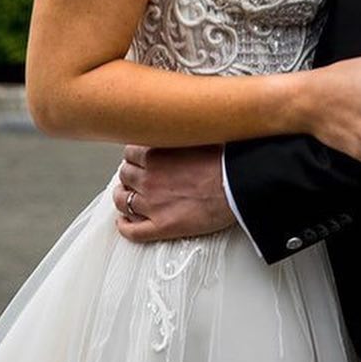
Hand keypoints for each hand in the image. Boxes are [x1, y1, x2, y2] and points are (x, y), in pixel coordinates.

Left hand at [113, 144, 235, 243]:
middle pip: (125, 175)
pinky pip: (132, 231)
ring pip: (122, 201)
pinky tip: (125, 223)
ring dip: (123, 198)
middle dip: (130, 175)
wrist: (238, 187)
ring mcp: (152, 204)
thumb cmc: (225, 162)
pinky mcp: (161, 227)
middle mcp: (148, 178)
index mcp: (155, 154)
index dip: (135, 156)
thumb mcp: (199, 136)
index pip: (130, 153)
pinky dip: (124, 227)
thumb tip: (179, 130)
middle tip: (137, 176)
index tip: (140, 158)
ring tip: (127, 197)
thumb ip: (179, 136)